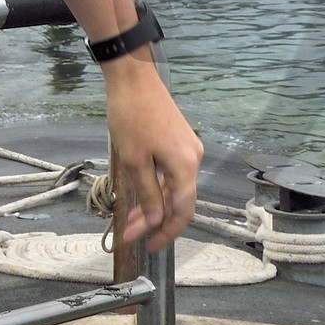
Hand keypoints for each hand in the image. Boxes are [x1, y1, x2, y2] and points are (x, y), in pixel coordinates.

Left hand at [103, 59, 201, 252]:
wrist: (133, 77)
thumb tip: (156, 221)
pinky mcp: (179, 140)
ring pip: (174, 187)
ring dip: (154, 204)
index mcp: (185, 166)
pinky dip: (157, 186)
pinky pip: (171, 172)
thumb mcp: (134, 161)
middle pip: (179, 201)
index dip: (166, 233)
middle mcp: (194, 159)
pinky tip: (141, 193)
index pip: (181, 212)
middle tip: (131, 235)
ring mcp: (188, 148)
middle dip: (156, 221)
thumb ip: (148, 194)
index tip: (147, 247)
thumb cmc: (131, 116)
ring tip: (130, 218)